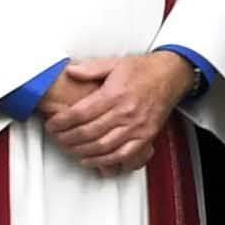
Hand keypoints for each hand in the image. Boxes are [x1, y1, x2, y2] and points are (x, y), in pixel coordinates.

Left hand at [42, 50, 189, 175]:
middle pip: (88, 132)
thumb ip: (91, 68)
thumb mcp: (115, 63)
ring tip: (69, 148)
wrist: (172, 75)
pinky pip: (122, 155)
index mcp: (115, 93)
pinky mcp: (146, 136)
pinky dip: (103, 161)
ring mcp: (137, 127)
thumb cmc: (144, 70)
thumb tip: (71, 71)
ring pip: (102, 147)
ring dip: (81, 151)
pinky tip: (90, 160)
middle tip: (57, 137)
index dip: (62, 121)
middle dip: (67, 138)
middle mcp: (126, 112)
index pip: (81, 113)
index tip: (52, 124)